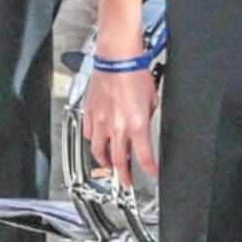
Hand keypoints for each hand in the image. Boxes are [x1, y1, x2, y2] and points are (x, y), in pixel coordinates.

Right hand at [83, 62, 161, 179]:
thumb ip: (147, 116)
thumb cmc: (135, 73)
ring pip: (99, 151)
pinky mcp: (90, 113)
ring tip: (107, 165)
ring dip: (104, 162)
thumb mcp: (152, 99)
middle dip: (123, 176)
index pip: (144, 157)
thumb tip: (145, 121)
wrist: (117, 58)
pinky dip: (93, 141)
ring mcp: (101, 122)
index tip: (152, 173)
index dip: (150, 169)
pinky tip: (96, 141)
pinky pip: (89, 134)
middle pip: (119, 161)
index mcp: (137, 125)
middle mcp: (118, 127)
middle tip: (125, 182)